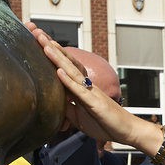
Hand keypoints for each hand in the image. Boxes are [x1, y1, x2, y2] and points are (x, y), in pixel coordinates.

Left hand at [31, 28, 160, 152]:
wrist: (127, 130)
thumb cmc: (105, 123)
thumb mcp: (79, 117)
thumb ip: (67, 108)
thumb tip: (53, 102)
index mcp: (80, 89)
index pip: (62, 68)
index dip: (51, 56)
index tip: (38, 43)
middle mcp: (85, 86)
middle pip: (66, 64)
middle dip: (51, 49)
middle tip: (37, 33)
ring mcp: (90, 92)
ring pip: (72, 72)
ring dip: (58, 59)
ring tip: (45, 45)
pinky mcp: (95, 103)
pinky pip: (80, 90)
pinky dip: (68, 81)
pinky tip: (59, 71)